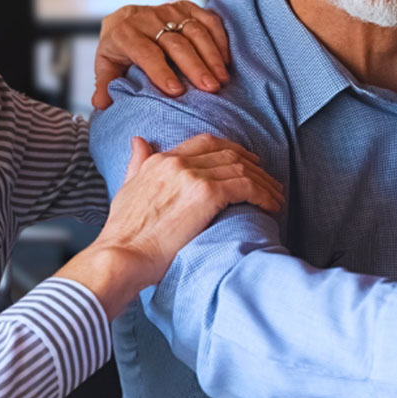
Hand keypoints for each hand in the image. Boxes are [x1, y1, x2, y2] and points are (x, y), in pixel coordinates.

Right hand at [58, 134, 281, 318]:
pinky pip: (246, 187)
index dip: (231, 150)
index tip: (245, 162)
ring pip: (241, 169)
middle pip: (228, 153)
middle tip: (268, 179)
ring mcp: (193, 176)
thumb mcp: (126, 189)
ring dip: (264, 183)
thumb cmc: (122, 234)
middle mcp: (178, 162)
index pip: (205, 143)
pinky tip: (271, 206)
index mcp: (161, 160)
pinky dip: (263, 195)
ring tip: (276, 197)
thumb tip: (139, 141)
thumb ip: (137, 164)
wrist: (120, 255)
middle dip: (252, 165)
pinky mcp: (207, 194)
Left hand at [92, 1, 230, 108]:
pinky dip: (219, 39)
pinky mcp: (186, 7)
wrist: (125, 20)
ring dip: (211, 56)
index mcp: (126, 33)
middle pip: (176, 43)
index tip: (177, 92)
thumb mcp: (107, 65)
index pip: (146, 53)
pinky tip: (226, 61)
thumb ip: (105, 84)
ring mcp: (169, 11)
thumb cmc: (119, 50)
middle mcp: (148, 18)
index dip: (161, 72)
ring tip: (221, 79)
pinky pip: (208, 19)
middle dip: (194, 66)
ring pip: (195, 31)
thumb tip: (101, 103)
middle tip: (210, 89)